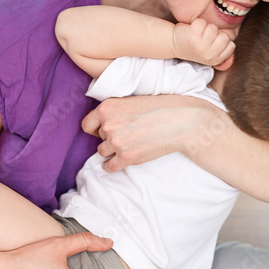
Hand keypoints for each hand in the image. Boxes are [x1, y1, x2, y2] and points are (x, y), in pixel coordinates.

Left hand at [81, 94, 214, 171]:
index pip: (87, 124)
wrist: (181, 122)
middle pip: (98, 138)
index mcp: (107, 107)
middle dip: (109, 138)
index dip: (96, 128)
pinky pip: (109, 167)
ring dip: (112, 151)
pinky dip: (112, 166)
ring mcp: (116, 142)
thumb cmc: (160, 108)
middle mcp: (108, 124)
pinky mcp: (126, 157)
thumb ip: (115, 111)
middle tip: (127, 135)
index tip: (103, 130)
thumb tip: (104, 124)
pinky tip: (119, 162)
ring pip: (103, 152)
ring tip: (128, 146)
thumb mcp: (132, 101)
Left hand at [172, 18, 234, 67]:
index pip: (231, 46)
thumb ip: (223, 46)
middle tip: (204, 37)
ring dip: (206, 27)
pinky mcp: (192, 36)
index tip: (213, 42)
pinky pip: (202, 22)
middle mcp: (208, 55)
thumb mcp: (211, 51)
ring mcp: (201, 46)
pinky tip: (192, 29)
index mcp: (215, 59)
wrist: (174, 44)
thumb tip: (233, 36)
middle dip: (215, 33)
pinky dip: (197, 23)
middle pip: (224, 37)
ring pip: (213, 28)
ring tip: (198, 33)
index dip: (223, 40)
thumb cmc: (195, 45)